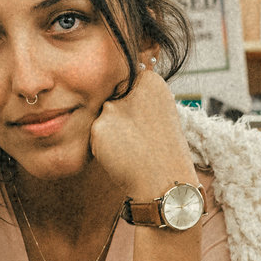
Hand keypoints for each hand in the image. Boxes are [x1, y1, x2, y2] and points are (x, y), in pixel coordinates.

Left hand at [86, 58, 196, 201]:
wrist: (166, 179)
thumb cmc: (164, 150)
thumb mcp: (160, 113)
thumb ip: (137, 99)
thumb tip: (112, 97)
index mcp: (150, 81)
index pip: (127, 87)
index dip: (133, 108)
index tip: (144, 123)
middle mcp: (129, 88)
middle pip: (112, 101)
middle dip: (120, 119)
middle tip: (137, 138)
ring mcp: (112, 107)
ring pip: (102, 118)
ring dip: (110, 132)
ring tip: (131, 148)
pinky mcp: (98, 127)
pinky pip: (95, 135)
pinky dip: (103, 147)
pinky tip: (121, 155)